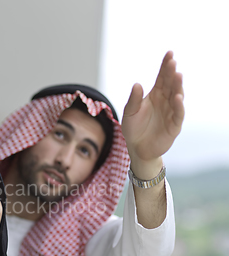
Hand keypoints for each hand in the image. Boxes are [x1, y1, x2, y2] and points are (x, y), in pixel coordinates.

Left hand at [122, 51, 183, 171]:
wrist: (137, 148)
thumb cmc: (133, 128)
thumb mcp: (129, 112)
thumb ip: (133, 99)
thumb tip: (137, 84)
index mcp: (155, 95)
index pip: (162, 77)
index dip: (166, 66)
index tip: (169, 54)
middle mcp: (165, 101)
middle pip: (170, 84)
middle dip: (172, 73)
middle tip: (172, 62)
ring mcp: (171, 112)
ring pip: (177, 96)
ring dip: (178, 86)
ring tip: (177, 75)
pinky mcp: (174, 125)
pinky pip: (178, 114)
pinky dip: (179, 106)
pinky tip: (177, 97)